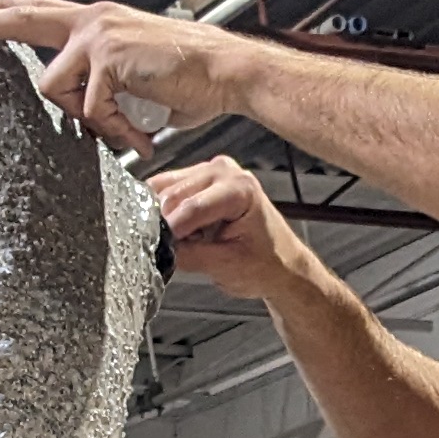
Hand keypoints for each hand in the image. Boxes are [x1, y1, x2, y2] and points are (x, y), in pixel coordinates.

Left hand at [0, 0, 243, 160]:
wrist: (225, 73)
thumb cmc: (189, 80)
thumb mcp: (134, 81)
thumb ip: (102, 87)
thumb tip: (83, 114)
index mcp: (95, 22)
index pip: (34, 10)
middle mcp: (91, 19)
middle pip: (18, 17)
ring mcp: (98, 34)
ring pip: (52, 86)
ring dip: (83, 119)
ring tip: (123, 133)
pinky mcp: (108, 55)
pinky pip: (88, 107)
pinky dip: (113, 130)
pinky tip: (140, 138)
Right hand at [150, 156, 302, 301]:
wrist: (281, 264)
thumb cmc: (265, 264)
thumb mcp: (226, 266)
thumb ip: (189, 255)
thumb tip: (157, 248)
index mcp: (239, 188)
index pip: (191, 207)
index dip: (170, 231)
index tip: (158, 250)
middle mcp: (223, 171)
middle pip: (173, 195)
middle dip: (164, 225)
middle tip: (173, 251)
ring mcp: (210, 171)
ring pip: (163, 189)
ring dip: (162, 217)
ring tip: (183, 240)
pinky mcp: (198, 178)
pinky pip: (165, 189)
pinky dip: (164, 211)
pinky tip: (180, 230)